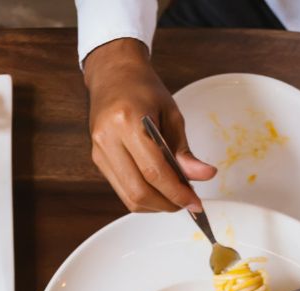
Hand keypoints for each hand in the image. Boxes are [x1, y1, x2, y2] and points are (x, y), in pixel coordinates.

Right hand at [84, 39, 215, 211]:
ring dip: (155, 205)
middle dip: (166, 204)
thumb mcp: (171, 114)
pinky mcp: (97, 160)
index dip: (176, 192)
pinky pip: (122, 189)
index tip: (195, 202)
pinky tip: (158, 191)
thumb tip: (202, 176)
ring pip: (128, 196)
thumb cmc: (142, 89)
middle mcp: (107, 139)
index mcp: (127, 122)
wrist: (113, 76)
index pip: (154, 171)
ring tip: (174, 198)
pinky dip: (143, 197)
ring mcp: (98, 151)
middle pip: (138, 191)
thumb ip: (184, 150)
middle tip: (187, 203)